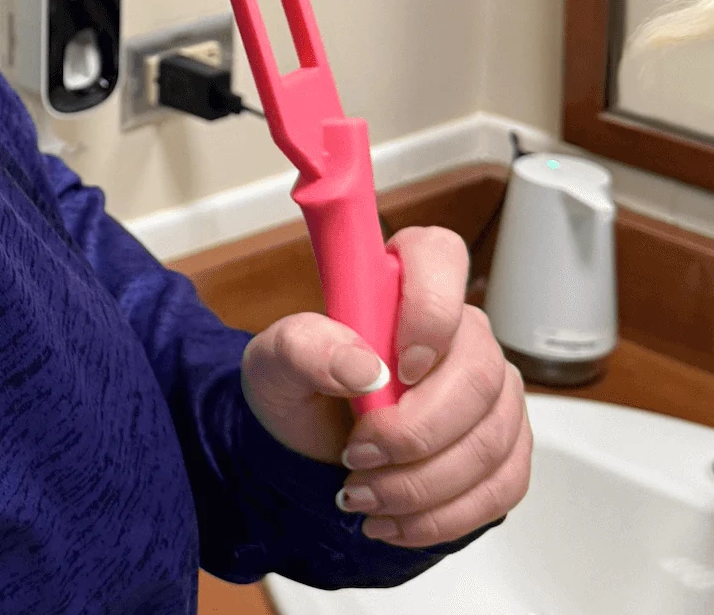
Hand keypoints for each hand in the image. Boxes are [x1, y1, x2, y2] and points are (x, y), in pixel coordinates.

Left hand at [240, 225, 531, 546]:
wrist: (306, 447)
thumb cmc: (297, 389)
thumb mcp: (273, 363)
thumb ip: (303, 346)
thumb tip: (362, 364)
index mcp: (400, 281)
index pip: (440, 257)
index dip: (432, 310)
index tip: (398, 367)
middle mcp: (459, 330)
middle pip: (476, 374)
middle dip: (415, 432)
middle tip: (357, 458)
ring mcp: (491, 390)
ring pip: (491, 440)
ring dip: (424, 484)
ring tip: (364, 496)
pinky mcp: (503, 446)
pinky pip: (502, 485)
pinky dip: (446, 515)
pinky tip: (396, 520)